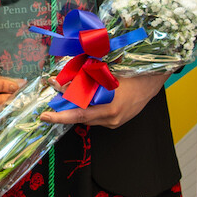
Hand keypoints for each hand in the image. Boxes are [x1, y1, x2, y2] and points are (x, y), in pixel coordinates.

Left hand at [43, 71, 170, 128]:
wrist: (151, 82)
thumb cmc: (130, 73)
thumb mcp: (107, 73)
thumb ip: (86, 80)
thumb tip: (65, 82)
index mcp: (109, 106)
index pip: (80, 114)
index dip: (61, 116)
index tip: (45, 116)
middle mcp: (111, 118)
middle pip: (81, 118)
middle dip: (64, 112)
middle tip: (49, 109)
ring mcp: (114, 122)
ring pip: (88, 119)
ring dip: (76, 110)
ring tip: (65, 99)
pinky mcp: (115, 123)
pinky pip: (96, 118)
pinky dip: (88, 110)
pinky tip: (85, 101)